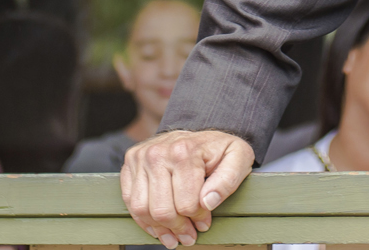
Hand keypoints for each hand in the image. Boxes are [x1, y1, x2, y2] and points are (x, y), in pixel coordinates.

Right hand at [119, 129, 254, 248]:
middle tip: (189, 236)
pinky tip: (157, 226)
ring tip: (173, 236)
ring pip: (142, 209)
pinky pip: (130, 202)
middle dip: (178, 229)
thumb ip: (228, 180)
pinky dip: (143, 220)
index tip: (204, 223)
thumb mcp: (238, 158)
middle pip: (162, 210)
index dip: (198, 219)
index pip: (187, 204)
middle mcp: (158, 153)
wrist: (197, 133)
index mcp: (184, 152)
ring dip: (159, 229)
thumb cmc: (218, 149)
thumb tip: (208, 202)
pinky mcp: (130, 164)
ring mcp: (140, 158)